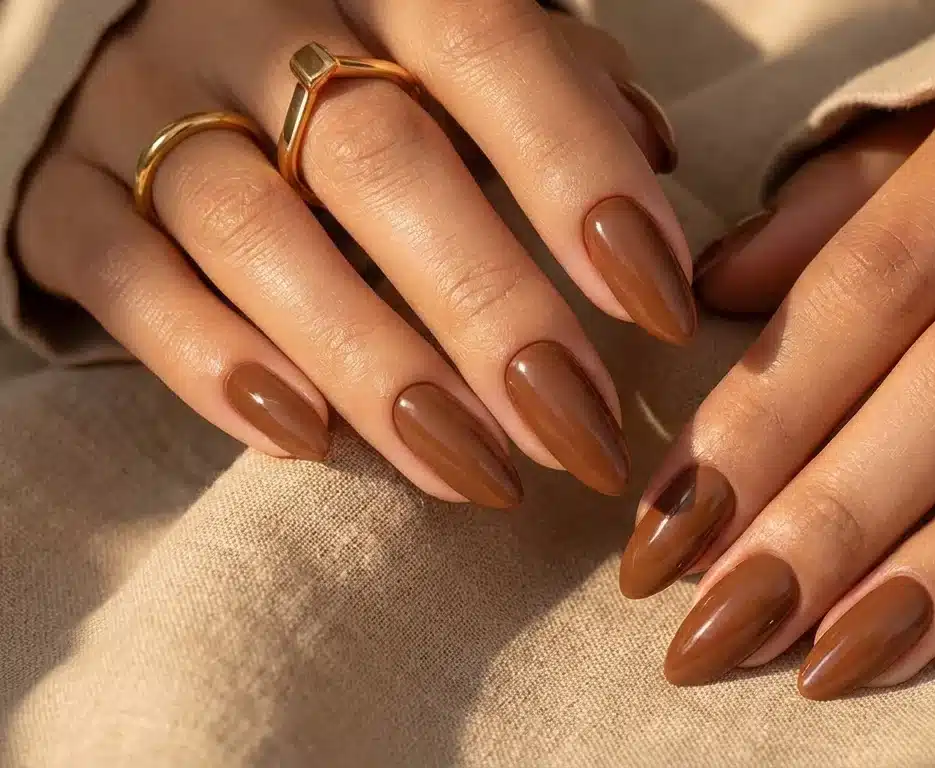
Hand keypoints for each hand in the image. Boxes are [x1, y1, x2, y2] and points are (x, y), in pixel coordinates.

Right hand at [14, 1, 690, 507]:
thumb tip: (652, 151)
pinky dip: (210, 363)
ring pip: (254, 230)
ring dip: (376, 368)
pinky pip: (122, 277)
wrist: (154, 38)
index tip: (659, 305)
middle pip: (376, 159)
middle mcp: (253, 17)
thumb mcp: (458, 44)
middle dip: (489, 309)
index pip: (491, 50)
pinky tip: (304, 439)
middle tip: (579, 433)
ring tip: (478, 472)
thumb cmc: (357, 51)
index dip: (579, 175)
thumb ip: (553, 82)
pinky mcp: (62, 189)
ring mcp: (142, 98)